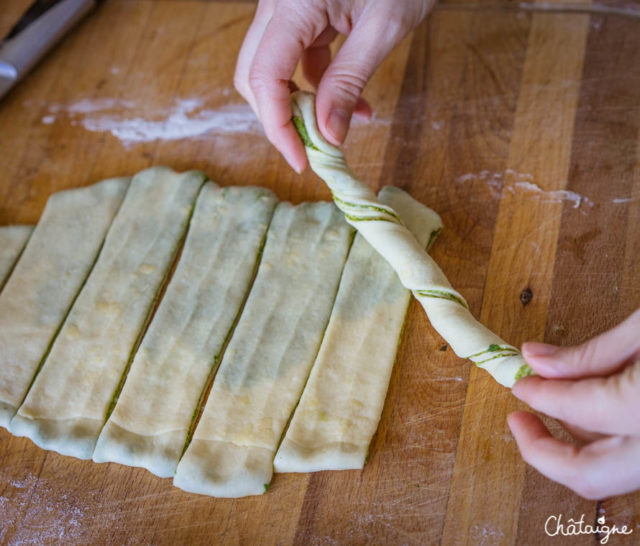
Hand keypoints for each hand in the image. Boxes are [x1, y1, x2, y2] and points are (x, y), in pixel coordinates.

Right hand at [234, 0, 433, 171]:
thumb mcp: (383, 28)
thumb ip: (349, 81)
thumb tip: (328, 136)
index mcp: (293, 3)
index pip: (264, 77)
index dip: (277, 126)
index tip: (302, 160)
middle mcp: (279, 5)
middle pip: (256, 75)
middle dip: (281, 119)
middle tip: (314, 150)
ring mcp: (288, 9)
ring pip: (273, 70)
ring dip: (303, 107)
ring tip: (342, 128)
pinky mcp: (304, 14)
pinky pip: (298, 60)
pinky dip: (318, 88)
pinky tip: (351, 104)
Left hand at [508, 308, 639, 498]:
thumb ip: (589, 354)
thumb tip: (532, 360)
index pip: (575, 407)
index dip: (539, 393)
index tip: (519, 383)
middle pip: (587, 475)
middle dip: (542, 451)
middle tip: (518, 420)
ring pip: (609, 471)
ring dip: (574, 442)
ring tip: (557, 401)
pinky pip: (628, 461)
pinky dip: (604, 441)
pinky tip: (594, 408)